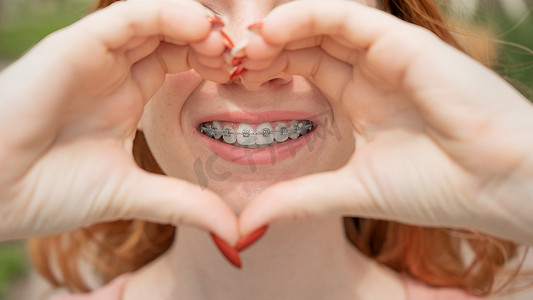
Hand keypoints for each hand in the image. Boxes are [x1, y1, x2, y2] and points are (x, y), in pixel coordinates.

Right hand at [0, 0, 237, 242]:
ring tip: (226, 47)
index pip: (180, 62)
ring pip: (155, 19)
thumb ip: (185, 203)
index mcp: (127, 98)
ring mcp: (96, 57)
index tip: (247, 81)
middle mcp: (114, 72)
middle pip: (174, 37)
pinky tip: (200, 29)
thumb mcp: (133, 195)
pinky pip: (128, 17)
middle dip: (212, 44)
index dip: (214, 65)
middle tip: (244, 61)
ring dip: (196, 26)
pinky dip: (166, 15)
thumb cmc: (50, 193)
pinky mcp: (75, 46)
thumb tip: (235, 230)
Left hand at [238, 0, 532, 243]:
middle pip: (307, 44)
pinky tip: (272, 32)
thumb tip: (247, 222)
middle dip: (266, 49)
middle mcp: (371, 72)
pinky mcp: (404, 43)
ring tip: (245, 48)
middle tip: (229, 63)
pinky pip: (347, 18)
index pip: (304, 68)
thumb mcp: (350, 191)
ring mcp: (387, 55)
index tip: (231, 82)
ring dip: (279, 30)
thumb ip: (298, 199)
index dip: (266, 70)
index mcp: (359, 100)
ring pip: (322, 24)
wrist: (499, 187)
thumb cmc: (437, 189)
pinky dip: (307, 17)